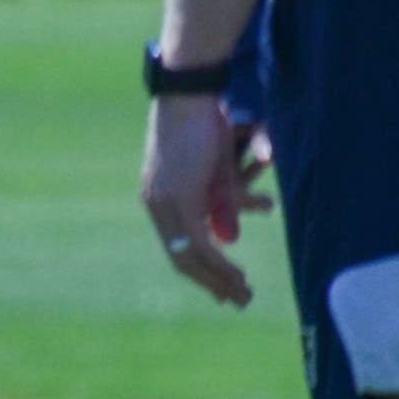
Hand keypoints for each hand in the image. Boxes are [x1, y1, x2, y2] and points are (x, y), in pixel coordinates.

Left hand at [139, 94, 272, 307]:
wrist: (190, 97)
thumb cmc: (204, 126)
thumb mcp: (213, 174)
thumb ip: (219, 206)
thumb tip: (227, 239)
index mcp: (159, 198)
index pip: (176, 246)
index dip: (199, 271)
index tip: (221, 289)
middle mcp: (155, 204)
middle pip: (180, 258)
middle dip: (210, 283)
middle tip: (236, 301)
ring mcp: (164, 202)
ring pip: (188, 255)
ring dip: (218, 279)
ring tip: (242, 294)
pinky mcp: (178, 198)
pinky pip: (197, 242)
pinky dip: (218, 263)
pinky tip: (236, 276)